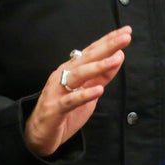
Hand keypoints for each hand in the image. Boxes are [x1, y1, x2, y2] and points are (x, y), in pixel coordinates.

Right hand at [24, 26, 130, 156]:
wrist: (39, 134)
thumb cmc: (64, 110)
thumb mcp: (88, 91)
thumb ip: (101, 76)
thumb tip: (118, 57)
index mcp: (72, 69)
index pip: (92, 51)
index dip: (108, 40)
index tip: (126, 31)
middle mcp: (63, 75)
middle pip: (87, 58)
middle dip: (107, 47)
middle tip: (125, 38)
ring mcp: (57, 91)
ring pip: (79, 75)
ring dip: (98, 66)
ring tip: (115, 59)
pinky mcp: (54, 108)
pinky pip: (70, 100)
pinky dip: (84, 95)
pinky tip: (98, 90)